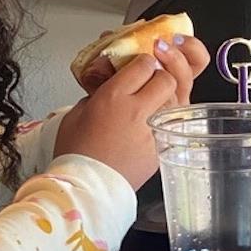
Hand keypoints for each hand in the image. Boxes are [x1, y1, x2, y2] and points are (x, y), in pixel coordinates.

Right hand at [55, 39, 208, 190]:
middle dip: (160, 76)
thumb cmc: (75, 152)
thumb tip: (107, 90)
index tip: (138, 66)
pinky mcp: (161, 149)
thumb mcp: (76, 113)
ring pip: (176, 99)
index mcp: (114, 96)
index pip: (143, 64)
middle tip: (149, 81)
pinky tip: (152, 122)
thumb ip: (96, 95)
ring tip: (152, 101)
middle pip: (166, 78)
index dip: (142, 62)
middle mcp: (138, 110)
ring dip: (166, 96)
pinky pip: (172, 123)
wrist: (86, 188)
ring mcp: (153, 131)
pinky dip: (166, 119)